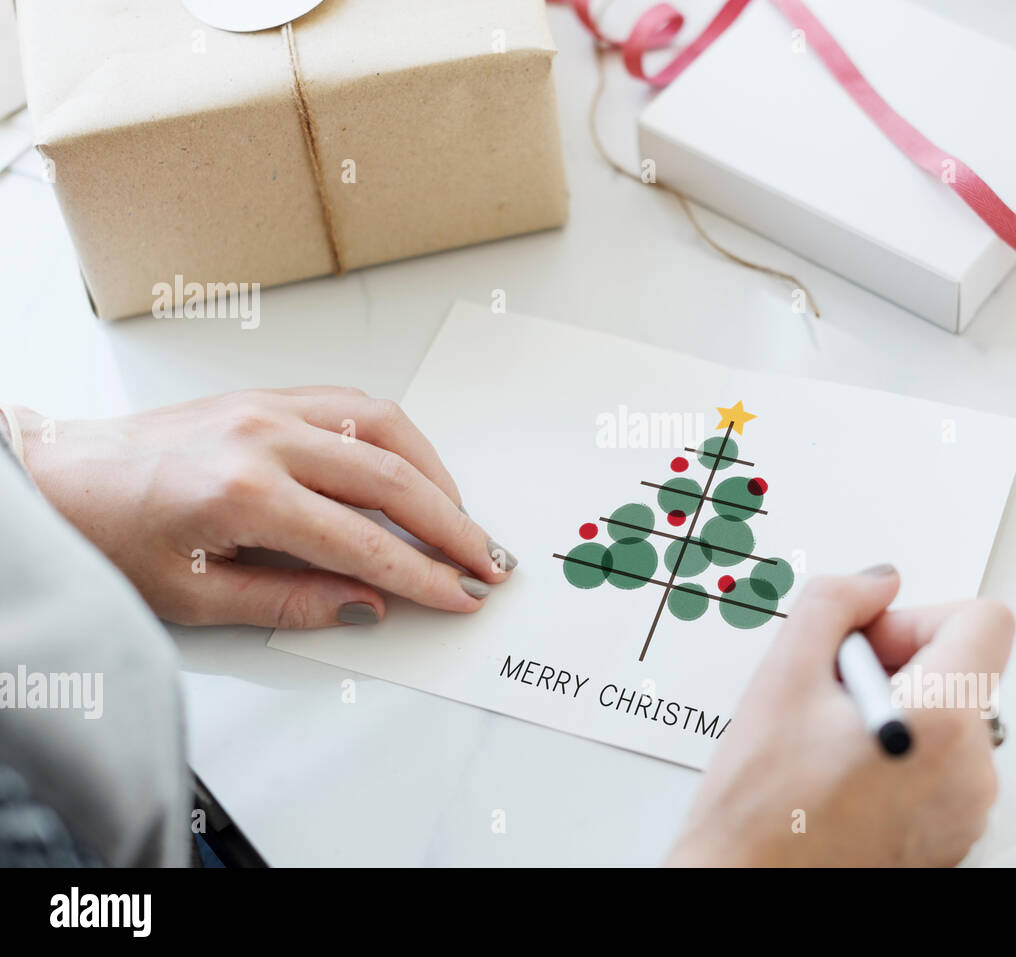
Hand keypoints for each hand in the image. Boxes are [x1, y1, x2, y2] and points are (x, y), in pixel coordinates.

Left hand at [14, 387, 515, 627]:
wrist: (59, 476)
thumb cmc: (109, 534)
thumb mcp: (192, 596)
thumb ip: (289, 601)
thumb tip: (364, 604)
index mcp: (243, 493)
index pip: (362, 542)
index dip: (421, 575)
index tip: (459, 595)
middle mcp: (265, 438)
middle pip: (391, 478)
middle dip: (451, 525)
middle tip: (486, 561)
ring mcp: (269, 406)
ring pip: (385, 428)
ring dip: (435, 474)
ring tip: (460, 518)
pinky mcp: (268, 394)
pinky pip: (355, 405)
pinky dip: (398, 438)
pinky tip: (413, 469)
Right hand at [666, 566, 1012, 866]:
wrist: (746, 890)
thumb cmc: (759, 810)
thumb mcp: (781, 678)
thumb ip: (834, 604)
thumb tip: (875, 584)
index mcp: (940, 723)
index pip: (986, 621)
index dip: (920, 616)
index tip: (872, 640)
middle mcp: (970, 771)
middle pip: (963, 670)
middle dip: (898, 664)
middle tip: (830, 693)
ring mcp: (965, 810)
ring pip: (950, 718)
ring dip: (896, 709)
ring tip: (829, 739)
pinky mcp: (951, 836)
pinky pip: (943, 766)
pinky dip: (902, 754)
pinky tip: (843, 771)